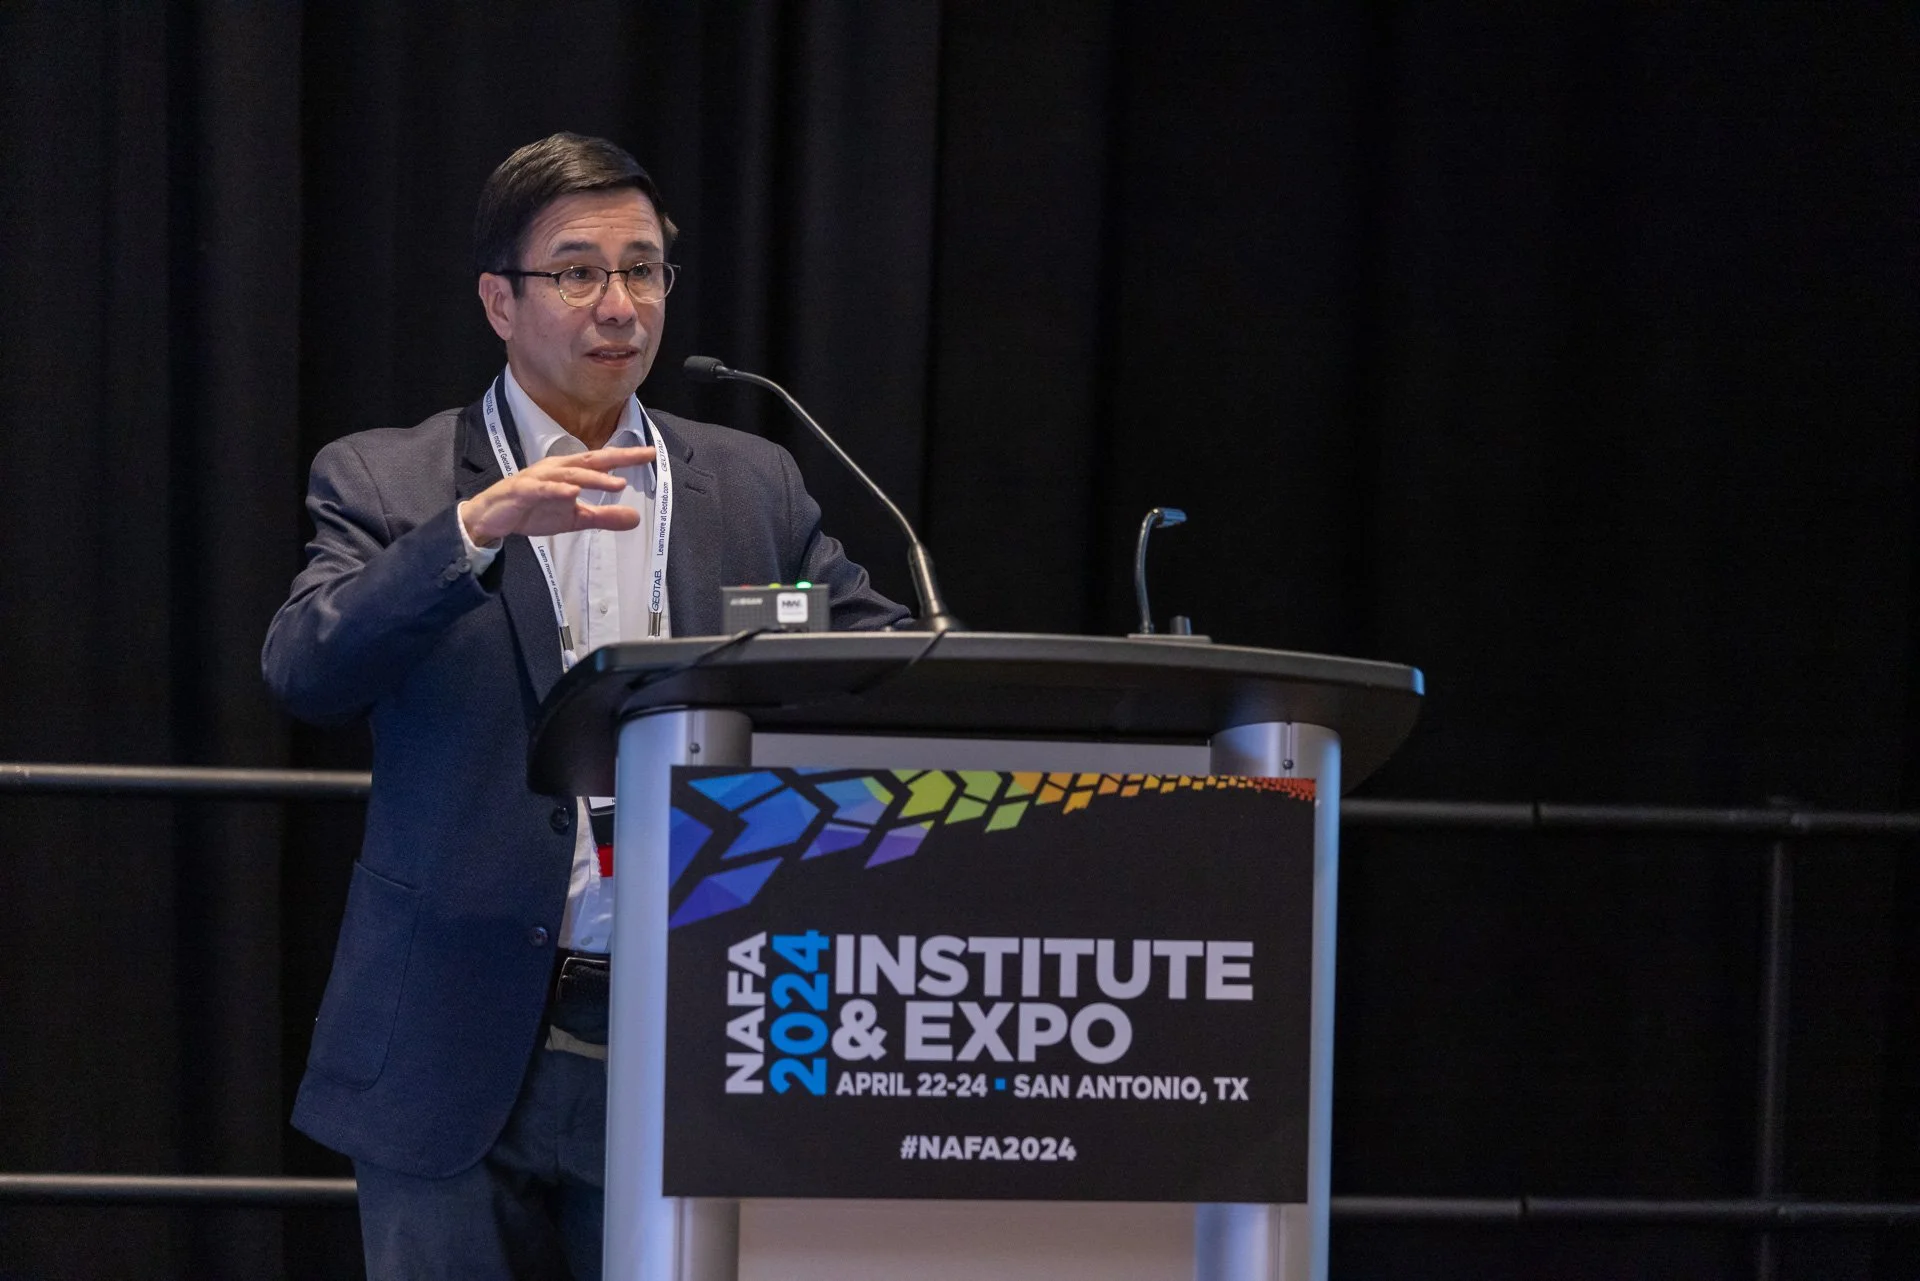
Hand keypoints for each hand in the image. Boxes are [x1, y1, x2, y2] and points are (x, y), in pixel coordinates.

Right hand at [460, 445, 656, 545]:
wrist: (494, 518)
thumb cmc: (535, 510)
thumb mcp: (575, 518)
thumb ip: (604, 516)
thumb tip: (636, 518)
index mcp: (570, 470)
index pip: (603, 460)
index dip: (626, 456)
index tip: (651, 453)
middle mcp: (557, 468)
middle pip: (591, 459)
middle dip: (618, 456)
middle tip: (643, 456)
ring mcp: (539, 478)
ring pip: (570, 474)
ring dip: (594, 477)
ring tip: (617, 482)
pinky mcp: (522, 491)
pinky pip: (542, 489)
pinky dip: (557, 489)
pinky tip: (573, 493)